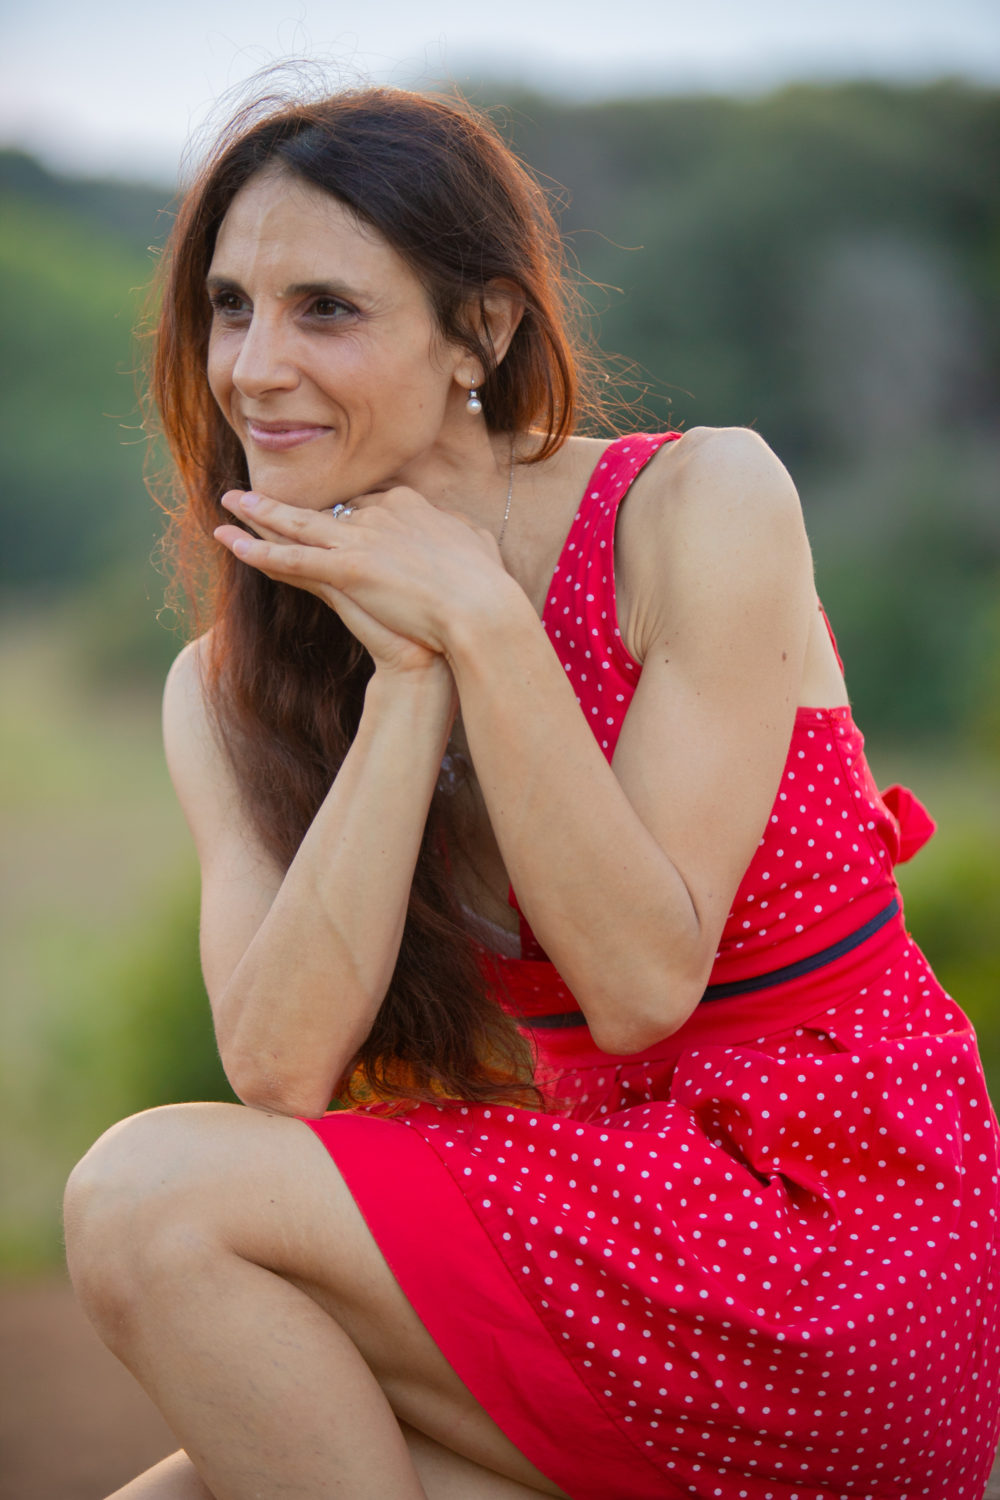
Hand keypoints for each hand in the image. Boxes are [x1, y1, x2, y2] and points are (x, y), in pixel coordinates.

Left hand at [214, 485, 511, 663]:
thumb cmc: (487, 585)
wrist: (482, 610)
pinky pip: (293, 560)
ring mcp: (359, 541)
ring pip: (298, 524)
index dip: (342, 511)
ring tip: (228, 502)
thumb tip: (462, 528)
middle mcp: (378, 514)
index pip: (365, 502)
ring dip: (258, 514)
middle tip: (252, 493)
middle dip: (285, 500)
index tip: (328, 515)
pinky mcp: (347, 570)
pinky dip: (260, 552)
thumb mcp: (478, 546)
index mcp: (408, 505)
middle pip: (323, 506)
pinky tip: (232, 544)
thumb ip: (462, 533)